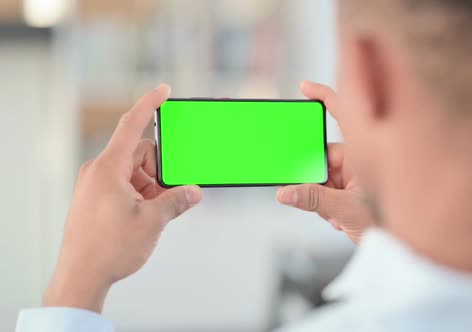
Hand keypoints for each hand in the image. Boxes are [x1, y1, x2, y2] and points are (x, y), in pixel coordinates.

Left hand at [44, 85, 202, 312]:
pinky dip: (141, 195)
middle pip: (140, 154)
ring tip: (157, 213)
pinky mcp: (96, 200)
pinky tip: (148, 216)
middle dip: (161, 170)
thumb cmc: (109, 248)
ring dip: (152, 187)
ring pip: (134, 173)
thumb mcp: (152, 221)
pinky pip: (125, 186)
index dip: (149, 105)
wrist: (80, 277)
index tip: (164, 91)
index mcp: (108, 168)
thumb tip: (194, 191)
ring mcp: (96, 186)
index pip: (132, 126)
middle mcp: (99, 172)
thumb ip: (177, 200)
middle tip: (174, 192)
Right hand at [276, 81, 373, 243]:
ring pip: (321, 178)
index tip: (305, 88)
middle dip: (314, 178)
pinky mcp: (349, 193)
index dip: (325, 97)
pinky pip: (326, 192)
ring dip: (321, 198)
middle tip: (314, 194)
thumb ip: (312, 199)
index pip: (345, 115)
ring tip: (333, 215)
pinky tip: (338, 221)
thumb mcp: (345, 209)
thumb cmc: (388, 224)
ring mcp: (354, 177)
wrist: (403, 252)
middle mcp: (359, 161)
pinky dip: (326, 208)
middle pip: (322, 156)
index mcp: (366, 152)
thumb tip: (284, 192)